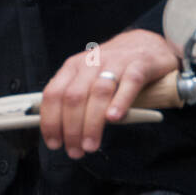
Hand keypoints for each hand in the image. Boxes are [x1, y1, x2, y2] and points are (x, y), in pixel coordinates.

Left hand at [40, 29, 179, 159]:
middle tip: (76, 151)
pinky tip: (114, 118)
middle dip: (71, 128)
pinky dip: (120, 102)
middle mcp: (91, 63)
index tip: (55, 143)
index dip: (51, 121)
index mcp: (73, 67)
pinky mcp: (139, 65)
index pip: (54, 93)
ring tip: (91, 145)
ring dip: (92, 123)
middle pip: (74, 96)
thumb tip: (60, 134)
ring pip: (98, 92)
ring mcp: (115, 62)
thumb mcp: (87, 79)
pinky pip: (129, 83)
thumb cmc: (112, 69)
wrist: (144, 43)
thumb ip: (75, 101)